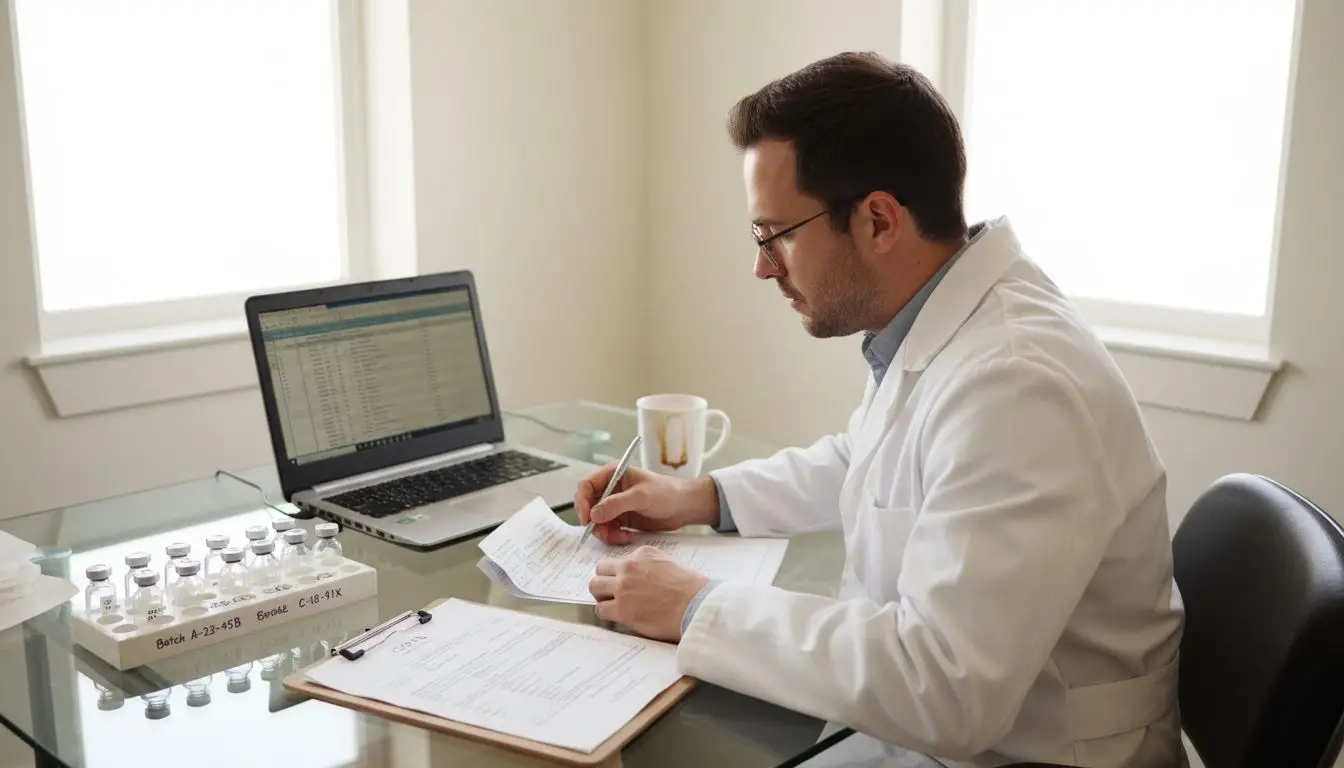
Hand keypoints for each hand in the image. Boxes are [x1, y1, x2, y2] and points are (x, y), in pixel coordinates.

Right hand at [574, 463, 718, 544]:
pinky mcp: (622, 519)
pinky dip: (614, 536)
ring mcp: (615, 505)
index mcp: (613, 474)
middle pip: (588, 506)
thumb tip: (594, 514)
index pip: (586, 486)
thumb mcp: (641, 496)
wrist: (685, 507)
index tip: (586, 519)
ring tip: (621, 536)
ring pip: (597, 521)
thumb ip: (616, 504)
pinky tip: (628, 537)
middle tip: (604, 532)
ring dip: (605, 532)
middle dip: (594, 522)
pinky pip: (608, 530)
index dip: (582, 502)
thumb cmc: (668, 493)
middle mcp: (611, 489)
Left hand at [589, 546, 708, 641]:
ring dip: (601, 596)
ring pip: (595, 587)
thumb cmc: (689, 588)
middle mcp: (629, 567)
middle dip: (605, 581)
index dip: (620, 574)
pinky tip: (618, 616)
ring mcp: (623, 588)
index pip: (619, 561)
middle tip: (612, 593)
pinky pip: (600, 609)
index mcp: (641, 554)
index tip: (625, 583)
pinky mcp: (621, 609)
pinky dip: (607, 613)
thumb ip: (649, 565)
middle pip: (600, 570)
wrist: (695, 605)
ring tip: (612, 604)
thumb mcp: (668, 563)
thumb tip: (640, 577)